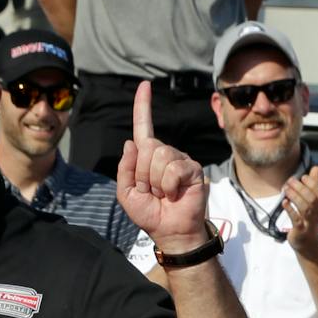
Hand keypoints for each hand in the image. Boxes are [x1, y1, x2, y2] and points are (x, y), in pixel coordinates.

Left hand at [118, 83, 209, 251]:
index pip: (144, 127)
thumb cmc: (150, 214)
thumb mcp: (126, 193)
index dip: (143, 106)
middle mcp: (164, 153)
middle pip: (147, 146)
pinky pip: (173, 169)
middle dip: (142, 173)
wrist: (170, 232)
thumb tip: (131, 141)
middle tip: (151, 191)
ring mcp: (179, 159)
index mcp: (147, 157)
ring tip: (162, 194)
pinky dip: (168, 185)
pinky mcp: (192, 168)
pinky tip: (174, 194)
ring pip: (159, 156)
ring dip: (155, 181)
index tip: (145, 85)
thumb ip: (124, 168)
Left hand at [283, 166, 317, 255]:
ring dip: (295, 197)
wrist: (308, 243)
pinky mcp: (300, 230)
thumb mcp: (314, 202)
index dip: (312, 183)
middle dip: (300, 188)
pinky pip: (296, 219)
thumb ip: (315, 184)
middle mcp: (317, 214)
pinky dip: (290, 210)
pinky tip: (284, 203)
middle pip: (312, 199)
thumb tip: (316, 168)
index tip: (302, 177)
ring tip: (286, 189)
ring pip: (304, 208)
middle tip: (290, 181)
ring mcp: (309, 223)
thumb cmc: (310, 219)